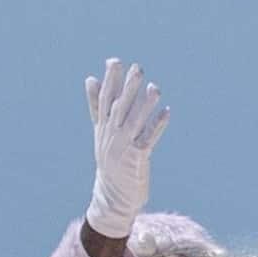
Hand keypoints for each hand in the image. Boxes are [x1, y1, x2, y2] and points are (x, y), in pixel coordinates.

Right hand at [83, 58, 170, 236]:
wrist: (111, 195)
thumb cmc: (110, 160)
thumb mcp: (100, 132)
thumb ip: (96, 104)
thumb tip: (91, 78)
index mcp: (103, 127)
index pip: (105, 100)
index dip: (110, 80)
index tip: (114, 61)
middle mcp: (112, 135)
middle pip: (120, 107)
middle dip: (128, 88)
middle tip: (137, 68)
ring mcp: (123, 146)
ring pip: (134, 122)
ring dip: (145, 105)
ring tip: (155, 88)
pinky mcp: (137, 158)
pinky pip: (149, 139)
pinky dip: (157, 125)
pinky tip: (167, 112)